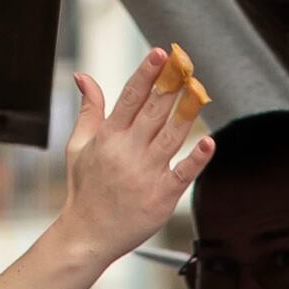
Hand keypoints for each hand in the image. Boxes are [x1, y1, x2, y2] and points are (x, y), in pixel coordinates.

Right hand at [50, 50, 212, 259]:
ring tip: (200, 90)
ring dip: (187, 111)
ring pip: (172, 136)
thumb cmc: (85, 189)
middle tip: (186, 64)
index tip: (160, 54)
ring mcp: (146, 173)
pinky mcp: (162, 196)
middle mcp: (128, 152)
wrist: (88, 235)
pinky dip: (197, 158)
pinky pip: (184, 173)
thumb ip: (89, 110)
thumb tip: (85, 77)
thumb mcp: (78, 146)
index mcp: (108, 137)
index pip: (130, 97)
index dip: (147, 74)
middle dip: (171, 84)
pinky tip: (209, 142)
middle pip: (154, 111)